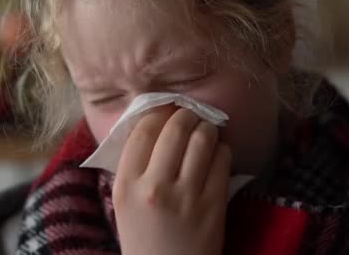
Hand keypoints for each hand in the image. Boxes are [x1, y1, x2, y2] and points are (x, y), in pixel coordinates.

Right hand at [112, 105, 230, 254]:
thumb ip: (134, 165)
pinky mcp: (214, 205)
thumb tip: (155, 121)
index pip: (144, 130)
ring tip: (206, 129)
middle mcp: (155, 188)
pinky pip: (223, 159)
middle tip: (190, 115)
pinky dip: (222, 149)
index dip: (158, 112)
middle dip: (187, 114)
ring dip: (207, 127)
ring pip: (203, 139)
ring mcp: (187, 196)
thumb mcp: (125, 202)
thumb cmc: (144, 237)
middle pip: (176, 129)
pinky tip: (217, 153)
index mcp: (126, 185)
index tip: (166, 110)